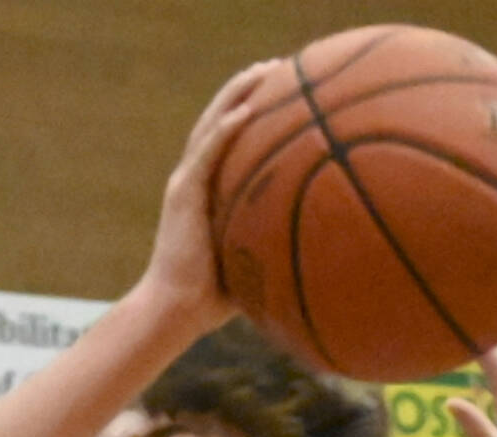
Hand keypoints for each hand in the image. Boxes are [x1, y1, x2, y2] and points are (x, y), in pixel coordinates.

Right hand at [130, 61, 274, 337]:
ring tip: (264, 71)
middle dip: (246, 90)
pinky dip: (224, 129)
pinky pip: (205, 154)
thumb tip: (320, 244)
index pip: (226, 140)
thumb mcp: (251, 258)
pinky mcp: (182, 196)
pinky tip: (245, 110)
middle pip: (218, 121)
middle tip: (277, 67)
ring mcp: (185, 185)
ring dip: (236, 95)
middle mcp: (192, 180)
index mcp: (204, 192)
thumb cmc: (213, 297)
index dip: (249, 110)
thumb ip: (273, 240)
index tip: (280, 90)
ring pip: (210, 126)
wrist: (175, 310)